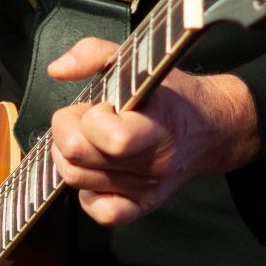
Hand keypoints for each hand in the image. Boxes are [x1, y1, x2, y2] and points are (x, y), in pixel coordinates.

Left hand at [45, 38, 259, 226]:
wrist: (208, 127)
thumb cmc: (170, 94)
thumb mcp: (136, 60)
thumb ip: (92, 54)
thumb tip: (57, 70)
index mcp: (156, 124)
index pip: (112, 139)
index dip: (90, 120)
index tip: (101, 106)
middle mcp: (153, 163)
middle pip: (79, 160)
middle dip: (67, 133)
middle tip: (83, 119)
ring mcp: (147, 189)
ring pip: (78, 181)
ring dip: (70, 156)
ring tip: (89, 139)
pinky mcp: (143, 206)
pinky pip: (99, 212)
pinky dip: (87, 191)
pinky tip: (97, 169)